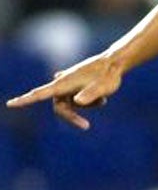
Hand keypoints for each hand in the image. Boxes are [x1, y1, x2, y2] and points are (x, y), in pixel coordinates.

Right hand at [5, 52, 122, 129]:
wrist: (115, 63)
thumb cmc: (108, 75)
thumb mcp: (102, 88)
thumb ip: (90, 94)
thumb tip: (76, 101)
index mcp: (63, 84)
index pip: (40, 94)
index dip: (24, 100)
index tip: (10, 104)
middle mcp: (63, 84)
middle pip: (60, 107)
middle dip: (72, 116)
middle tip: (86, 126)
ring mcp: (69, 85)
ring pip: (72, 105)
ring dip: (87, 106)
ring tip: (103, 99)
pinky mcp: (76, 86)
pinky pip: (79, 101)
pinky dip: (90, 101)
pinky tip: (102, 97)